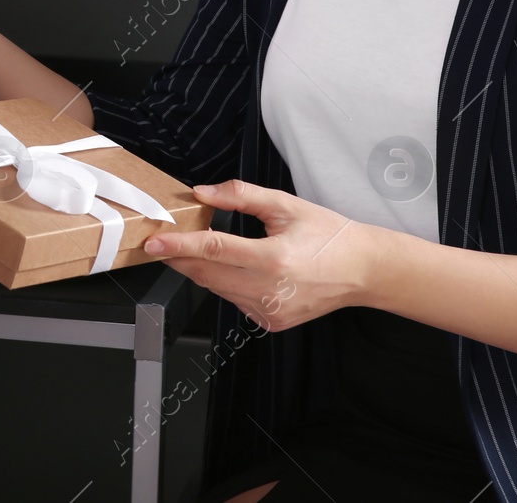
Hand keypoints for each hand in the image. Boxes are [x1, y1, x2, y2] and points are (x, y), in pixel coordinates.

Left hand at [142, 179, 379, 331]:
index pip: (213, 250)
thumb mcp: (285, 205)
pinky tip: (233, 268)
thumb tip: (202, 192)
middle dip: (179, 257)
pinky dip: (224, 284)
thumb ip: (240, 196)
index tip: (153, 241)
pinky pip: (234, 301)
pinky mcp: (271, 322)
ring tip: (197, 249)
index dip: (178, 244)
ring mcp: (271, 311)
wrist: (363, 270)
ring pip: (217, 289)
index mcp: (274, 259)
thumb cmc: (328, 234)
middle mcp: (271, 291)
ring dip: (201, 270)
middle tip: (161, 241)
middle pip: (207, 274)